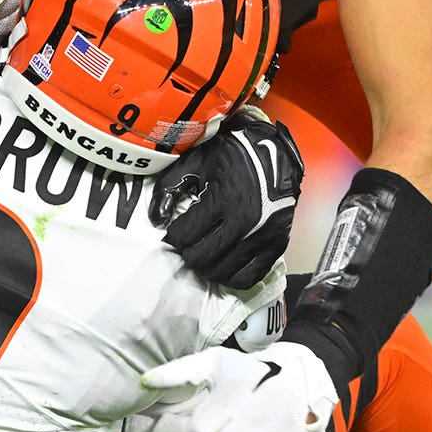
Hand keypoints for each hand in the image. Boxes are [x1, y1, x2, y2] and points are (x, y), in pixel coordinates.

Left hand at [151, 107, 302, 286]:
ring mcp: (262, 236)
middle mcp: (245, 221)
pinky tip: (223, 267)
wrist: (276, 154)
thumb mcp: (196, 161)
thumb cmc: (234, 156)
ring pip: (224, 271)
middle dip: (188, 254)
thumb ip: (170, 186)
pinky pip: (250, 277)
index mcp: (223, 199)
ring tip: (203, 257)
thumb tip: (155, 217)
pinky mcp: (276, 244)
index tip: (175, 232)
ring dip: (207, 268)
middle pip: (203, 257)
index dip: (174, 236)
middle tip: (187, 246)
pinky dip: (232, 278)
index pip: (186, 235)